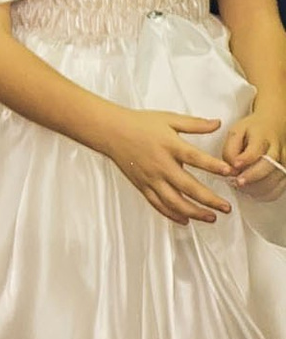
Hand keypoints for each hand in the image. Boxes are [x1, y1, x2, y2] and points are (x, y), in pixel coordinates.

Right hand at [96, 107, 233, 223]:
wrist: (110, 130)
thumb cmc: (139, 123)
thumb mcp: (168, 119)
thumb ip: (195, 124)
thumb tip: (218, 123)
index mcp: (169, 146)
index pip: (195, 157)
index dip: (213, 165)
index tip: (229, 172)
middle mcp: (160, 164)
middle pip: (188, 186)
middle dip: (209, 199)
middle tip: (226, 207)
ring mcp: (150, 178)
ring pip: (173, 201)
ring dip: (194, 212)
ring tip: (211, 217)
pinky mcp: (142, 185)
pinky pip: (158, 204)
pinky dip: (172, 214)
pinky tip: (185, 220)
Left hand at [222, 103, 285, 202]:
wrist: (274, 125)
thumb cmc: (251, 130)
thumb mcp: (236, 132)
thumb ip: (230, 149)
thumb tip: (232, 167)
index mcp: (261, 136)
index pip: (255, 149)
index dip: (245, 159)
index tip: (235, 166)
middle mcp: (277, 149)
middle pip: (269, 165)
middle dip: (253, 176)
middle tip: (238, 182)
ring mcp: (285, 160)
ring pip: (277, 178)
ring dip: (259, 187)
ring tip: (244, 189)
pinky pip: (282, 186)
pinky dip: (268, 193)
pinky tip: (255, 193)